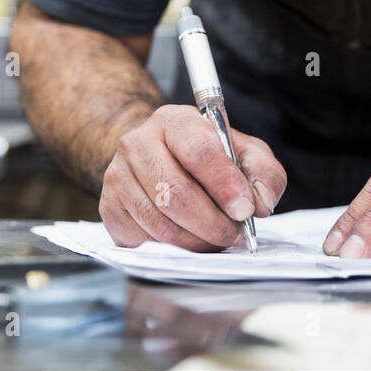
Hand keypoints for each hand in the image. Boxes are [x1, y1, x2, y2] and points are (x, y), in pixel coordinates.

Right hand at [100, 105, 286, 250]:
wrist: (156, 156)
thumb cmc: (206, 156)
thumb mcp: (243, 152)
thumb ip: (262, 172)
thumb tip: (260, 202)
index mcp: (174, 121)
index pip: (198, 152)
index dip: (224, 185)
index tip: (245, 211)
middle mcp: (137, 143)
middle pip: (175, 193)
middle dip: (212, 224)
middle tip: (234, 234)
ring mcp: (117, 176)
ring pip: (159, 224)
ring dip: (195, 241)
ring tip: (214, 238)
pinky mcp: (108, 207)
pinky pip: (142, 241)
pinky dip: (171, 249)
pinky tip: (187, 238)